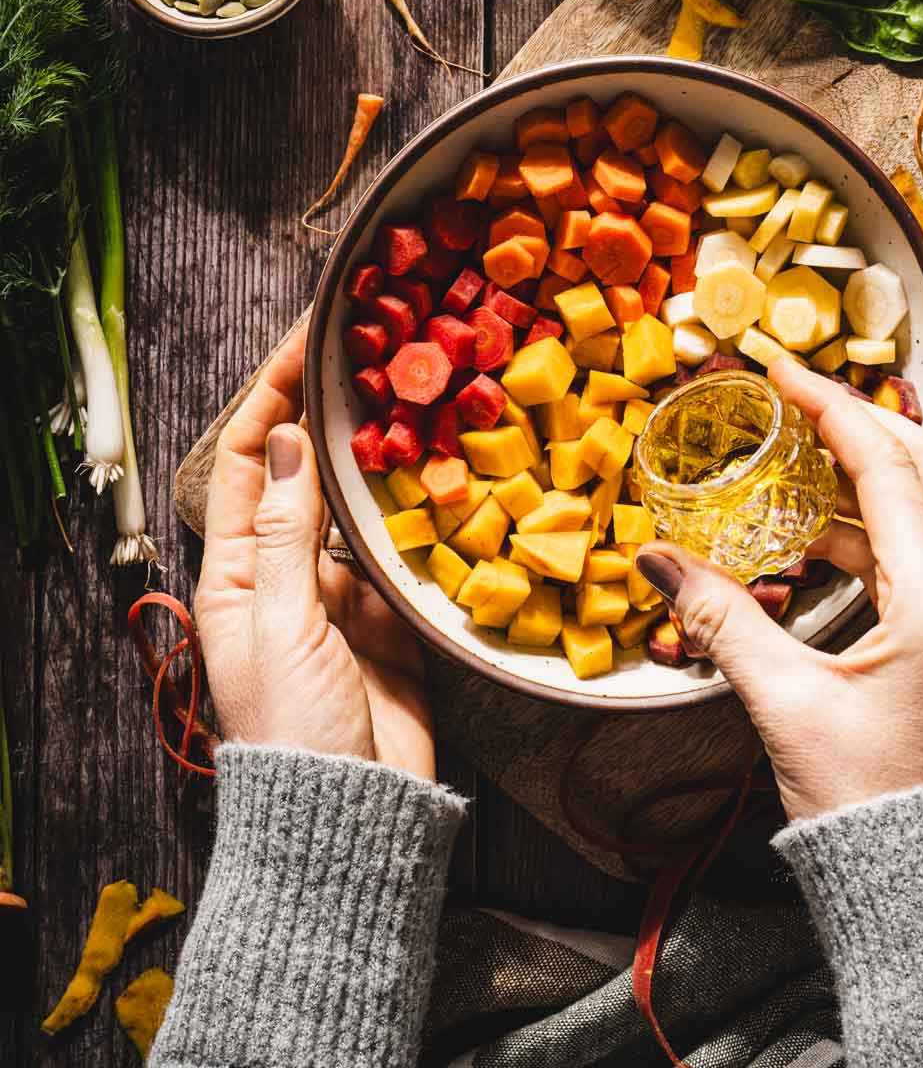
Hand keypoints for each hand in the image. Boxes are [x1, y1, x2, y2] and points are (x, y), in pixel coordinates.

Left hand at [195, 320, 434, 775]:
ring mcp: (341, 594)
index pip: (248, 460)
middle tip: (377, 354)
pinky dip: (426, 516)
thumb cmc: (295, 727)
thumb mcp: (281, 624)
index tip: (306, 340)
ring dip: (386, 459)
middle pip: (307, 473)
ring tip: (422, 399)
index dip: (272, 396)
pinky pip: (407, 550)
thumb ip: (287, 533)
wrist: (353, 815)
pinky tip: (452, 477)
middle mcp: (286, 573)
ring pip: (362, 505)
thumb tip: (287, 442)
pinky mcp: (392, 619)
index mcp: (237, 572)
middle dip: (334, 414)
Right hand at [636, 357, 922, 822]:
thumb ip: (720, 618)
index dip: (831, 406)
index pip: (889, 465)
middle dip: (862, 421)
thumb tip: (654, 559)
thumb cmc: (863, 803)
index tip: (781, 370)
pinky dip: (873, 528)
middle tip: (796, 401)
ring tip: (793, 464)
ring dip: (867, 475)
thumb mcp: (784, 703)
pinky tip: (813, 539)